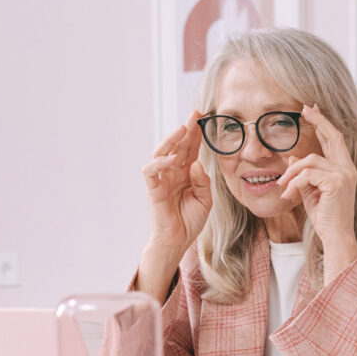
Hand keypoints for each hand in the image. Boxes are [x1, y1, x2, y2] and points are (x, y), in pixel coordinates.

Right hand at [142, 111, 211, 256]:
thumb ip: (203, 181)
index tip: (203, 119)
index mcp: (186, 173)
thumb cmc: (190, 220)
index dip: (196, 135)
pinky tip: (172, 158)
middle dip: (185, 130)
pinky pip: (151, 171)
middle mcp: (173, 172)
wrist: (178, 240)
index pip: (191, 149)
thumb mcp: (205, 199)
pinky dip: (160, 162)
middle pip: (178, 146)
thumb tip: (196, 163)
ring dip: (171, 140)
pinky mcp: (153, 189)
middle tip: (194, 115)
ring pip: (161, 152)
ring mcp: (162, 179)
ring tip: (182, 129)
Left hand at [276, 105, 356, 279]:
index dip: (324, 123)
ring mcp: (344, 175)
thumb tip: (293, 157)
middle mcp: (348, 169)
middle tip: (304, 109)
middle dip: (318, 121)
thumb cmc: (325, 216)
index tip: (312, 110)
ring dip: (291, 172)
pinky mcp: (336, 183)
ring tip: (282, 186)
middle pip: (333, 136)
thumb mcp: (311, 191)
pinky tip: (288, 194)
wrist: (335, 236)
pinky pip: (307, 174)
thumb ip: (305, 173)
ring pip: (309, 160)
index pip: (335, 140)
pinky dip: (294, 183)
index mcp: (345, 169)